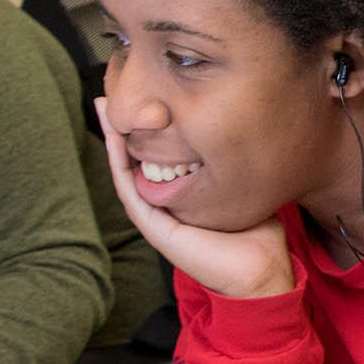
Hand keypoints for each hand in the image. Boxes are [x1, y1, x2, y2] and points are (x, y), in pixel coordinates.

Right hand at [93, 96, 293, 298]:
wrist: (259, 272)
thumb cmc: (257, 236)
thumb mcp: (243, 189)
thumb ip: (234, 167)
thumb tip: (243, 134)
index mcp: (180, 197)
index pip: (156, 157)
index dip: (146, 128)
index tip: (143, 96)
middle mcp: (164, 204)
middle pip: (135, 159)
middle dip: (123, 125)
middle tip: (111, 91)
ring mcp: (156, 216)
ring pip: (126, 170)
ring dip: (113, 139)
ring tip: (104, 108)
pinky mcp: (155, 227)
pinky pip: (131, 190)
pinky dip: (120, 163)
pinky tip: (115, 139)